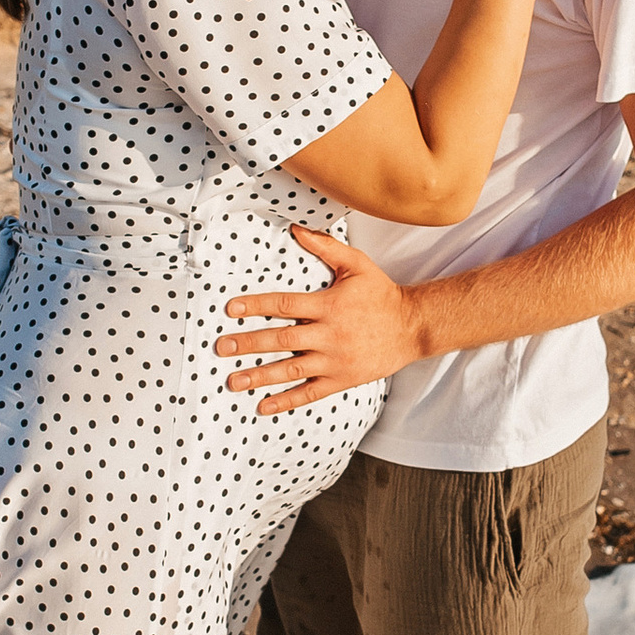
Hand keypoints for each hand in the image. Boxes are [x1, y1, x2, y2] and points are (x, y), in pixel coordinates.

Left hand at [218, 229, 422, 413]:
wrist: (412, 327)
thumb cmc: (381, 294)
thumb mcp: (357, 264)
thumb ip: (325, 247)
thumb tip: (295, 229)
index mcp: (329, 306)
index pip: (285, 305)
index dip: (256, 305)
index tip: (230, 309)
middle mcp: (330, 334)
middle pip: (282, 340)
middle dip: (249, 344)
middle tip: (221, 347)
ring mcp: (336, 361)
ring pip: (292, 370)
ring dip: (260, 376)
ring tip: (233, 381)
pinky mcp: (342, 379)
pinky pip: (310, 393)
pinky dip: (286, 401)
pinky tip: (263, 406)